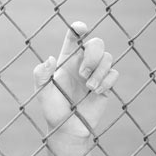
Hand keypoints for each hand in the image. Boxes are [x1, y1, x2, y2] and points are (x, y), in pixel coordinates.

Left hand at [33, 21, 118, 136]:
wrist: (68, 127)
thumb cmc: (53, 108)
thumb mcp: (42, 92)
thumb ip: (41, 74)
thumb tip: (50, 58)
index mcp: (66, 59)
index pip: (74, 38)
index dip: (78, 29)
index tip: (81, 28)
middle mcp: (82, 62)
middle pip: (96, 43)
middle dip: (92, 56)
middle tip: (82, 73)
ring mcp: (95, 72)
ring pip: (108, 57)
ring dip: (99, 71)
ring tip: (89, 87)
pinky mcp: (106, 83)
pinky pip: (114, 73)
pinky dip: (107, 81)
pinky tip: (95, 92)